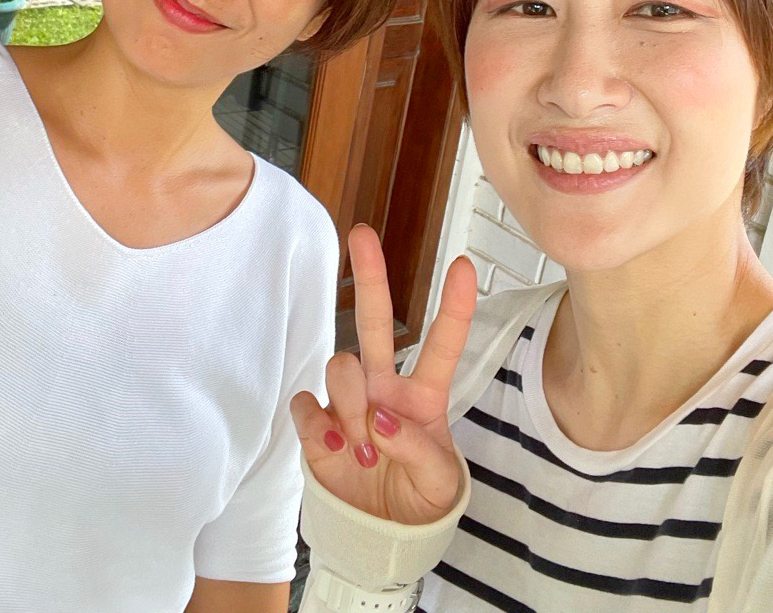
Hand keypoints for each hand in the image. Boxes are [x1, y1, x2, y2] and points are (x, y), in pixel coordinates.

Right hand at [291, 224, 476, 525]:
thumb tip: (381, 421)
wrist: (376, 539)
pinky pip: (307, 403)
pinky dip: (319, 424)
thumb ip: (419, 450)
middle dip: (371, 274)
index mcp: (424, 395)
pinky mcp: (315, 424)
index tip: (465, 265)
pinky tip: (333, 446)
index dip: (455, 305)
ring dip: (352, 407)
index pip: (442, 343)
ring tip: (364, 453)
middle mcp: (383, 386)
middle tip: (361, 232)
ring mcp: (347, 401)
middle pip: (376, 321)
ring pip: (341, 366)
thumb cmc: (418, 501)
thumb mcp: (440, 483)